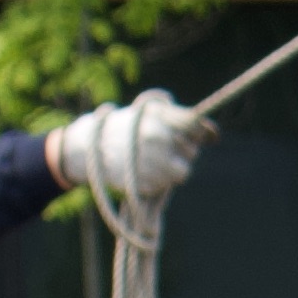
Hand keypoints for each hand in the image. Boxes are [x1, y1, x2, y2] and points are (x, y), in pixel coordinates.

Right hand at [49, 89, 215, 204]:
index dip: (203, 132)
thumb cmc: (120, 128)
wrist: (84, 149)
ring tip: (152, 161)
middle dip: (182, 150)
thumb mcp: (146, 113)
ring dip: (173, 168)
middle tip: (160, 148)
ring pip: (183, 171)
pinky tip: (142, 171)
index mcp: (159, 116)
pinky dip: (159, 180)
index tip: (207, 136)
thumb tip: (213, 134)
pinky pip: (166, 185)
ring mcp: (153, 161)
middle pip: (192, 150)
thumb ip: (176, 119)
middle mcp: (159, 137)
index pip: (195, 124)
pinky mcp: (147, 182)